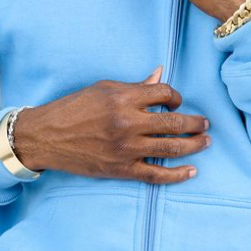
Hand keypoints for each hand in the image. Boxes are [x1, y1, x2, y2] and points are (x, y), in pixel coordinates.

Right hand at [10, 66, 211, 183]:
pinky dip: (177, 175)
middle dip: (196, 123)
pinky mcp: (121, 169)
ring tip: (205, 142)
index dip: (176, 97)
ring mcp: (125, 149)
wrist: (45, 137)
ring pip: (171, 148)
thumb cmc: (73, 109)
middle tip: (206, 124)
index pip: (164, 93)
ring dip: (194, 145)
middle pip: (174, 122)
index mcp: (123, 99)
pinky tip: (191, 171)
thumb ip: (134, 86)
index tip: (176, 102)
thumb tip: (160, 76)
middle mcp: (127, 123)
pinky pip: (156, 175)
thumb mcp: (103, 89)